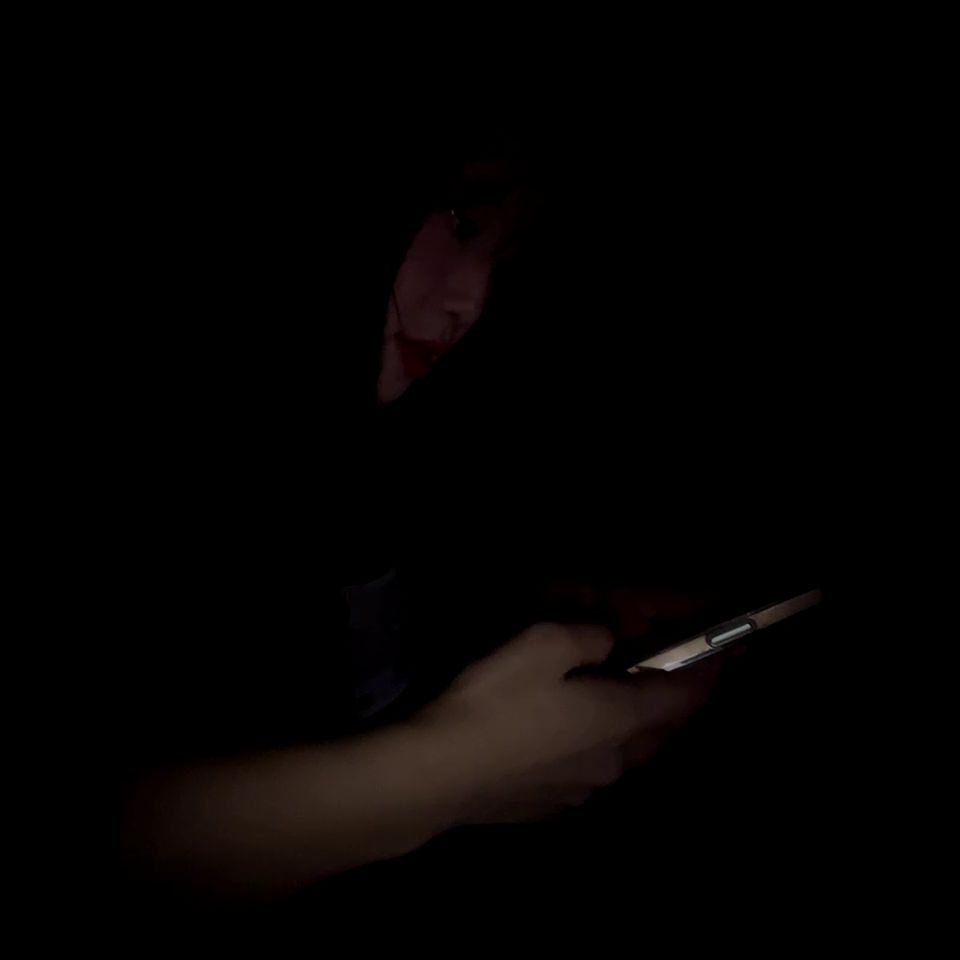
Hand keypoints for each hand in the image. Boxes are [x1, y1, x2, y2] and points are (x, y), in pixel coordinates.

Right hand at [415, 622, 717, 824]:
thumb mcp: (543, 645)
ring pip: (623, 756)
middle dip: (669, 706)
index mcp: (619, 719)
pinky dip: (592, 751)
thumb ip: (588, 639)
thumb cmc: (496, 702)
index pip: (683, 698)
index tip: (717, 659)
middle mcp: (613, 761)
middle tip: (662, 678)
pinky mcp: (549, 807)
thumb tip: (607, 644)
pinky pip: (588, 773)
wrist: (436, 775)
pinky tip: (562, 740)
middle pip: (659, 733)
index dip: (705, 676)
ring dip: (628, 731)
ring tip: (610, 707)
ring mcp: (582, 791)